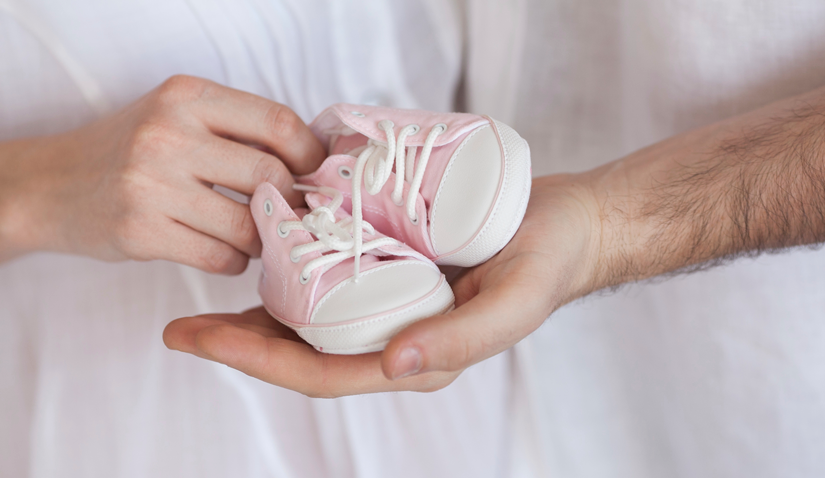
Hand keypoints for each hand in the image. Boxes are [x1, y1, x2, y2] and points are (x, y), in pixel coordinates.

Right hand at [0, 75, 324, 271]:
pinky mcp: (140, 232)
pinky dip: (235, 262)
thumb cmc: (133, 150)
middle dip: (291, 205)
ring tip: (255, 237)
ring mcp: (150, 184)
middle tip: (291, 216)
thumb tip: (313, 163)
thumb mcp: (178, 116)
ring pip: (248, 227)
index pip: (278, 123)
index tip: (315, 175)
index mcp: (187, 97)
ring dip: (262, 240)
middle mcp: (168, 134)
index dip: (310, 156)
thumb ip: (238, 130)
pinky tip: (226, 254)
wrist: (54, 185)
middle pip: (270, 178)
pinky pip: (220, 258)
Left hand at [162, 173, 601, 396]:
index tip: (199, 339)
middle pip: (302, 351)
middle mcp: (396, 337)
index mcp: (418, 359)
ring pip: (310, 319)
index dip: (256, 361)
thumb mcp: (513, 302)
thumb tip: (395, 365)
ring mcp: (391, 304)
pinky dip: (291, 273)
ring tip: (200, 300)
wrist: (567, 224)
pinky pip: (331, 279)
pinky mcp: (392, 269)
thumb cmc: (545, 264)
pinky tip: (261, 257)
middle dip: (237, 344)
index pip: (323, 372)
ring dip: (253, 314)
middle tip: (178, 326)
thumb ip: (460, 339)